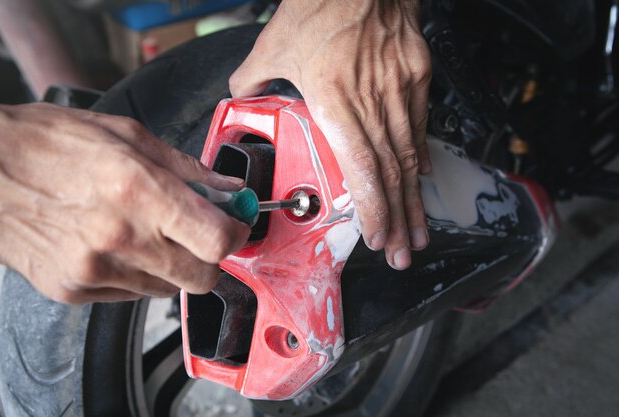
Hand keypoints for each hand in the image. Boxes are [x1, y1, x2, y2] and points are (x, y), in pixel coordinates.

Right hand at [0, 103, 250, 302]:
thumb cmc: (45, 144)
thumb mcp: (125, 134)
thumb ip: (185, 167)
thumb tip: (224, 188)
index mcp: (139, 191)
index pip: (217, 239)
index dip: (236, 234)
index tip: (235, 224)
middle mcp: (120, 237)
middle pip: (202, 277)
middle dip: (210, 257)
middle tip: (200, 233)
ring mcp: (95, 270)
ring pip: (168, 289)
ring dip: (172, 265)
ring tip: (147, 232)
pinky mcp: (74, 291)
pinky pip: (130, 295)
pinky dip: (137, 274)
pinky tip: (116, 245)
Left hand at [230, 0, 431, 269]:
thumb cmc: (322, 2)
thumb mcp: (274, 43)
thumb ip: (254, 77)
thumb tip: (241, 93)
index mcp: (337, 99)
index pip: (362, 167)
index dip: (374, 209)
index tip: (378, 238)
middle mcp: (375, 101)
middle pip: (391, 173)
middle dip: (398, 220)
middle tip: (402, 253)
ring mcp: (401, 89)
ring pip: (410, 156)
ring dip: (414, 200)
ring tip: (418, 231)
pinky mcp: (417, 76)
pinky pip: (420, 126)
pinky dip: (420, 157)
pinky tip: (422, 181)